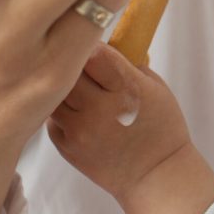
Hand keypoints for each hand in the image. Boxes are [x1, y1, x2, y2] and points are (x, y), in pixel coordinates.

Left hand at [48, 42, 190, 202]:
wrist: (155, 174)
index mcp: (128, 89)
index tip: (92, 39)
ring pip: (55, 93)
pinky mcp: (67, 147)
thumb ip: (129, 65)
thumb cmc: (162, 126)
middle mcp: (101, 108)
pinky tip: (75, 108)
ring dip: (63, 85)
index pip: (96, 53)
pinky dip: (59, 109)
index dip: (92, 44)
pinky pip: (52, 117)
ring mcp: (80, 129)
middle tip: (80, 60)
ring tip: (75, 85)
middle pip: (70, 70)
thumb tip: (104, 44)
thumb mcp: (156, 87)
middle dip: (75, 62)